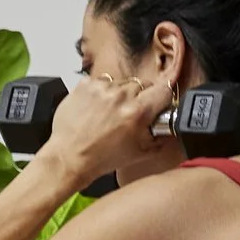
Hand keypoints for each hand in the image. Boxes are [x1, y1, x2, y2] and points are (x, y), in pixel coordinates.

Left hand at [38, 60, 181, 187]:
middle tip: (129, 114)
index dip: (162, 98)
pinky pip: (102, 82)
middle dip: (139, 98)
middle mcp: (120, 96)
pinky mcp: (85, 84)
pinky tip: (96, 109)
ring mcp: (101, 88)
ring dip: (119, 95)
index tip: (157, 104)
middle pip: (142, 85)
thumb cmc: (100, 158)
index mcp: (137, 111)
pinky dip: (101, 92)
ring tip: (109, 113)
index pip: (164, 89)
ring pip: (121, 82)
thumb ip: (160, 136)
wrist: (69, 157)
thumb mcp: (140, 152)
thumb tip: (170, 125)